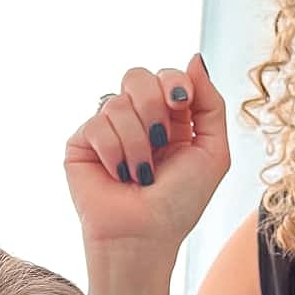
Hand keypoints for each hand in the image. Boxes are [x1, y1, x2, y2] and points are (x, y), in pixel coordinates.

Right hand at [65, 54, 230, 255]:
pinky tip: (119, 176)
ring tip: (141, 174)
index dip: (174, 83)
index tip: (181, 105)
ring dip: (137, 144)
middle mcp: (136, 120)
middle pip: (137, 76)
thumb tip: (193, 58)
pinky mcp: (81, 143)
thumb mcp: (212, 151)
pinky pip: (97, 124)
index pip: (166, 76)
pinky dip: (115, 153)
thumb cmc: (180, 202)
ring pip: (118, 102)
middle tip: (160, 142)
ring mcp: (107, 130)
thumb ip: (210, 103)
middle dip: (153, 107)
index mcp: (168, 119)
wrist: (145, 235)